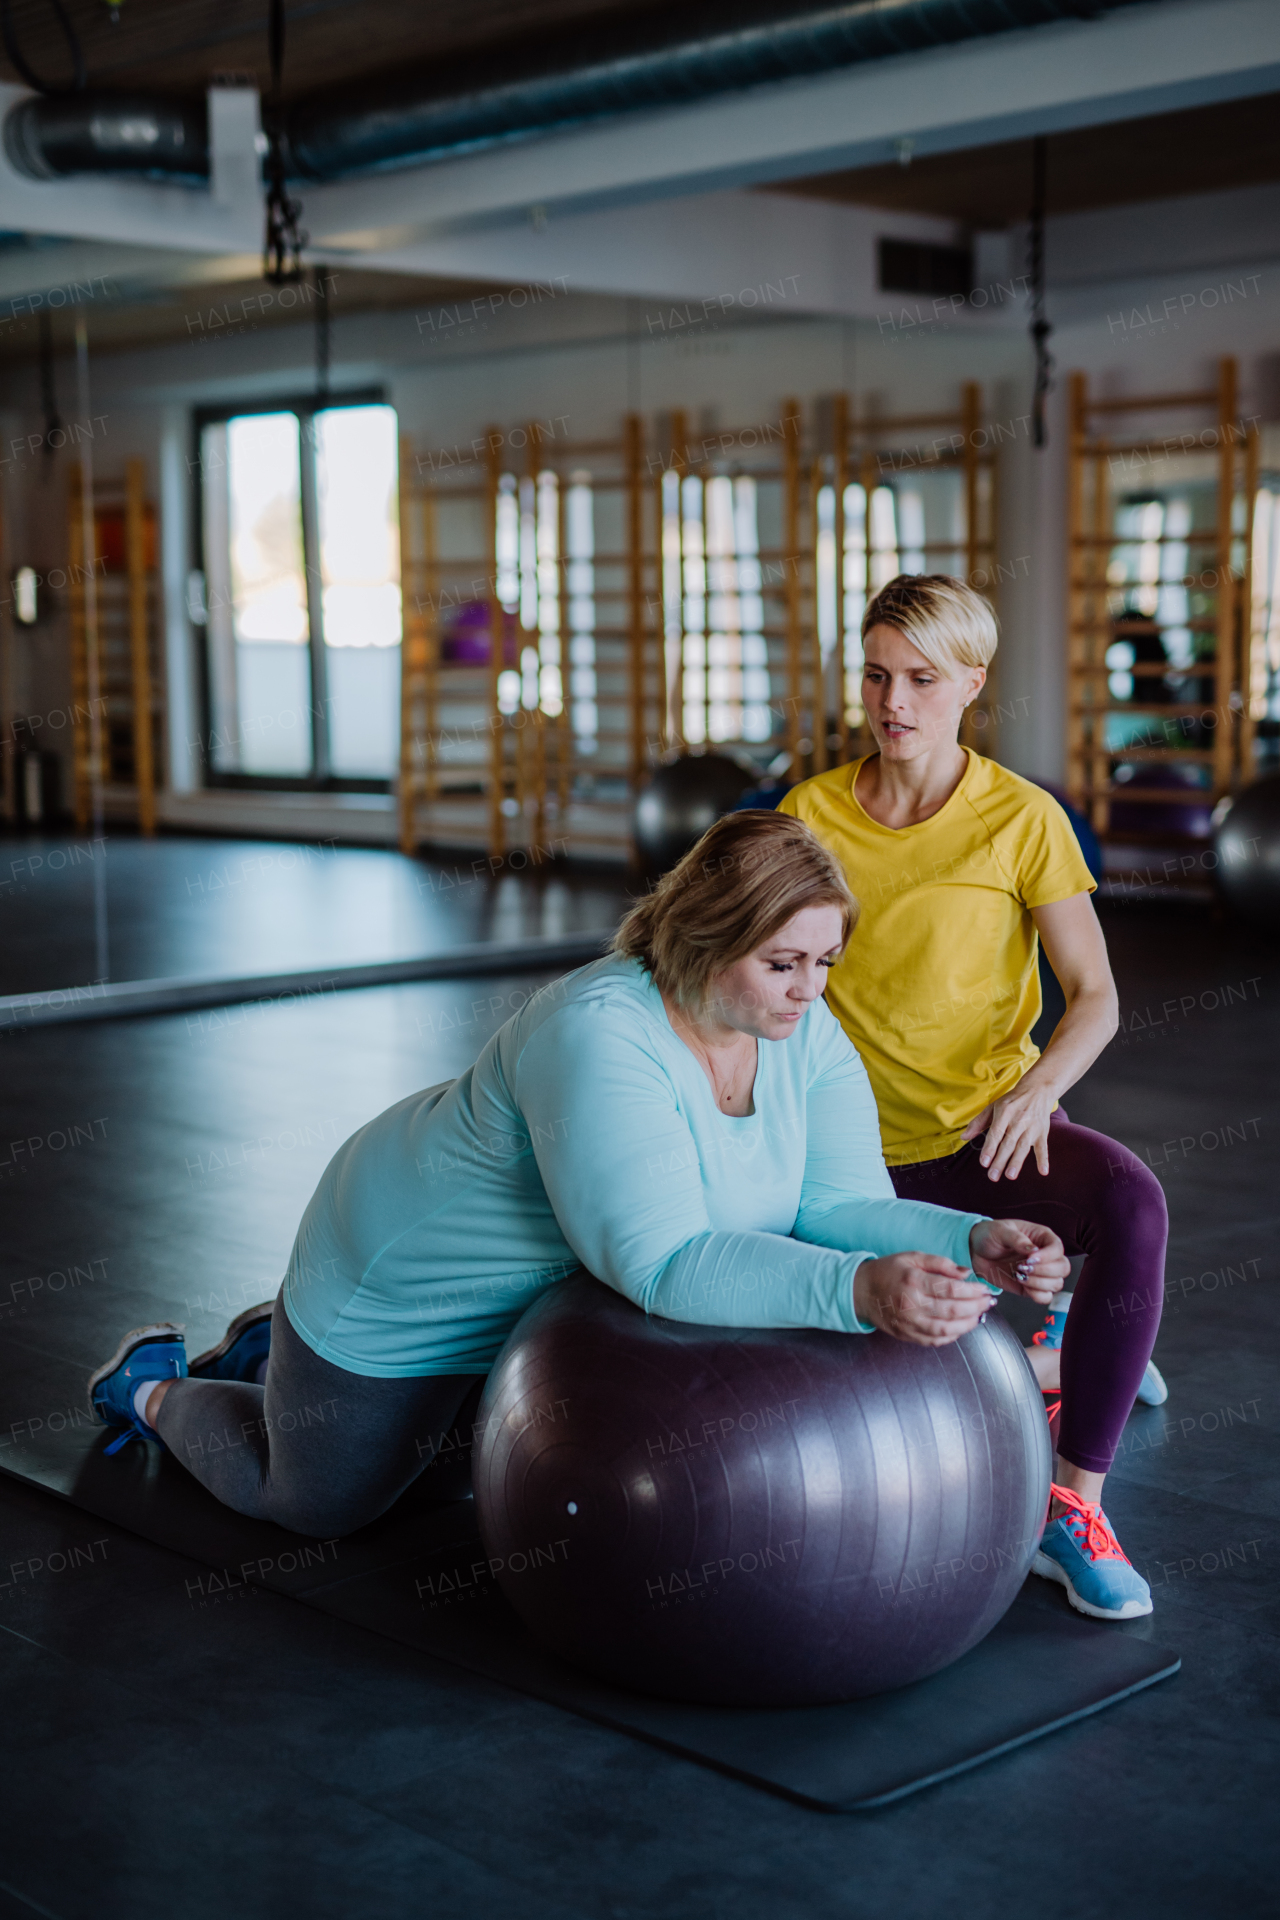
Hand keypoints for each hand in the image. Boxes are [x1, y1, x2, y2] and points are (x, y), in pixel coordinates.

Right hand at [853, 1253, 995, 1347]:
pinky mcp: (907, 1335)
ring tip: (980, 1315)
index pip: (950, 1289)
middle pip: (952, 1310)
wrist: (861, 1292)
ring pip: (946, 1330)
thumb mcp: (912, 1257)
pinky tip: (962, 1327)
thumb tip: (965, 1273)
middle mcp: (911, 1305)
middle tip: (989, 1302)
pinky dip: (952, 1336)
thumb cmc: (888, 1271)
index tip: (984, 1288)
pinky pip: (935, 1341)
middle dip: (976, 1307)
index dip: (972, 1290)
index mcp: (913, 1281)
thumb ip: (940, 1263)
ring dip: (968, 1324)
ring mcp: (909, 1323)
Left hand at [963, 1076, 1055, 1180]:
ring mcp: (1031, 1127)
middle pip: (1008, 1143)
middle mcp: (1018, 1121)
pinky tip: (1043, 1172)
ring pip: (1023, 1147)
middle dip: (1000, 1160)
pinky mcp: (1043, 1132)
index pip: (996, 1133)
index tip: (984, 1163)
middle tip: (993, 1176)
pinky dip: (1043, 1159)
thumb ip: (978, 1123)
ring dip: (1017, 1162)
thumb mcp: (993, 1107)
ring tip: (1010, 1176)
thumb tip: (964, 1137)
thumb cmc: (1012, 1101)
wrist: (1038, 1090)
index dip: (990, 1148)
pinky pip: (1043, 1147)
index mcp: (1004, 1113)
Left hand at [968, 1218, 1068, 1304]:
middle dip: (1044, 1271)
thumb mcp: (1000, 1231)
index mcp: (1042, 1237)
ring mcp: (1040, 1273)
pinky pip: (1045, 1297)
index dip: (1047, 1256)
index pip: (1058, 1248)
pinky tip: (1021, 1284)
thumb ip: (1017, 1239)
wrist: (975, 1251)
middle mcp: (1045, 1256)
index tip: (1030, 1258)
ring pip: (1056, 1284)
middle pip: (1062, 1268)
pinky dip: (1036, 1294)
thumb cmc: (989, 1235)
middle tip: (1022, 1267)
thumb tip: (1033, 1250)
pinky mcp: (1031, 1287)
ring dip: (1038, 1283)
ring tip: (1018, 1274)